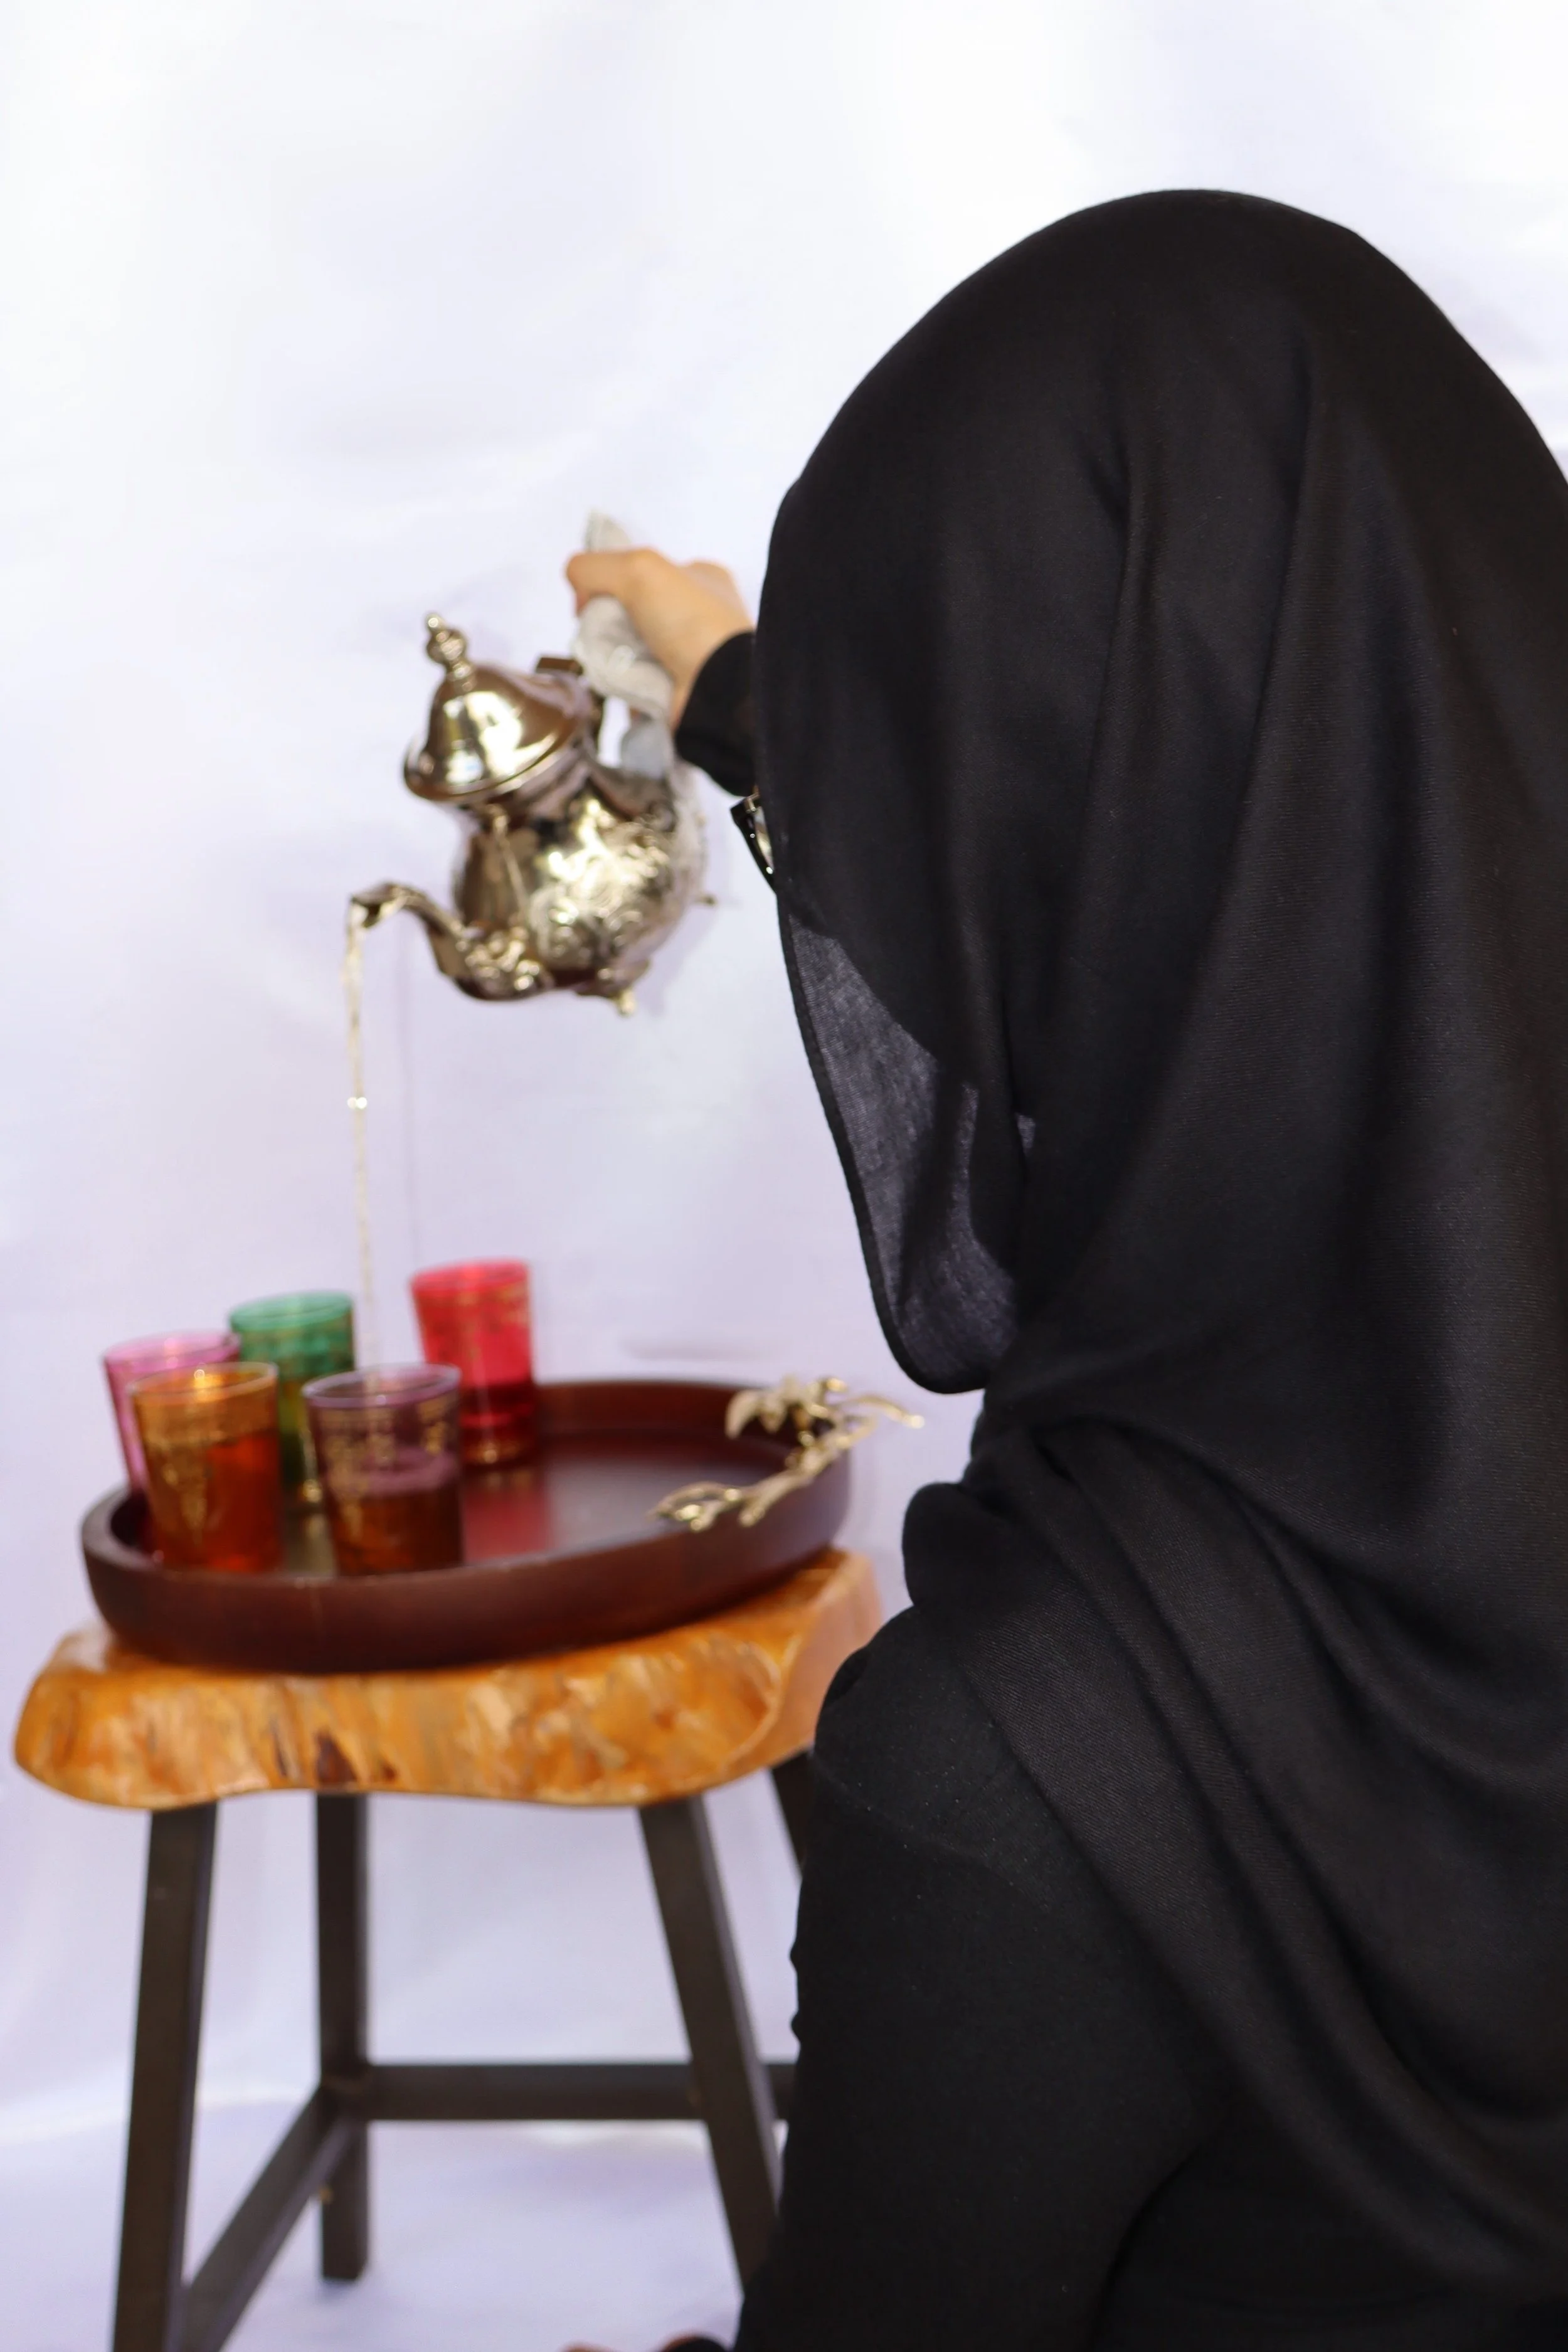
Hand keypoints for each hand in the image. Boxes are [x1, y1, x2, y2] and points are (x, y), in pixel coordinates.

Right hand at [565, 547, 751, 722]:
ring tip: (615, 665)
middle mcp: (700, 614)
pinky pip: (640, 682)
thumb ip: (594, 566)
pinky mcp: (682, 690)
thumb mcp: (639, 569)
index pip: (641, 573)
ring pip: (631, 649)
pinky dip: (627, 685)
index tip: (591, 601)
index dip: (609, 583)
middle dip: (609, 624)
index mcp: (702, 577)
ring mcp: (693, 655)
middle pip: (631, 613)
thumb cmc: (690, 621)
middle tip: (604, 636)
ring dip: (614, 657)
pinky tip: (627, 687)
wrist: (722, 689)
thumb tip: (578, 592)